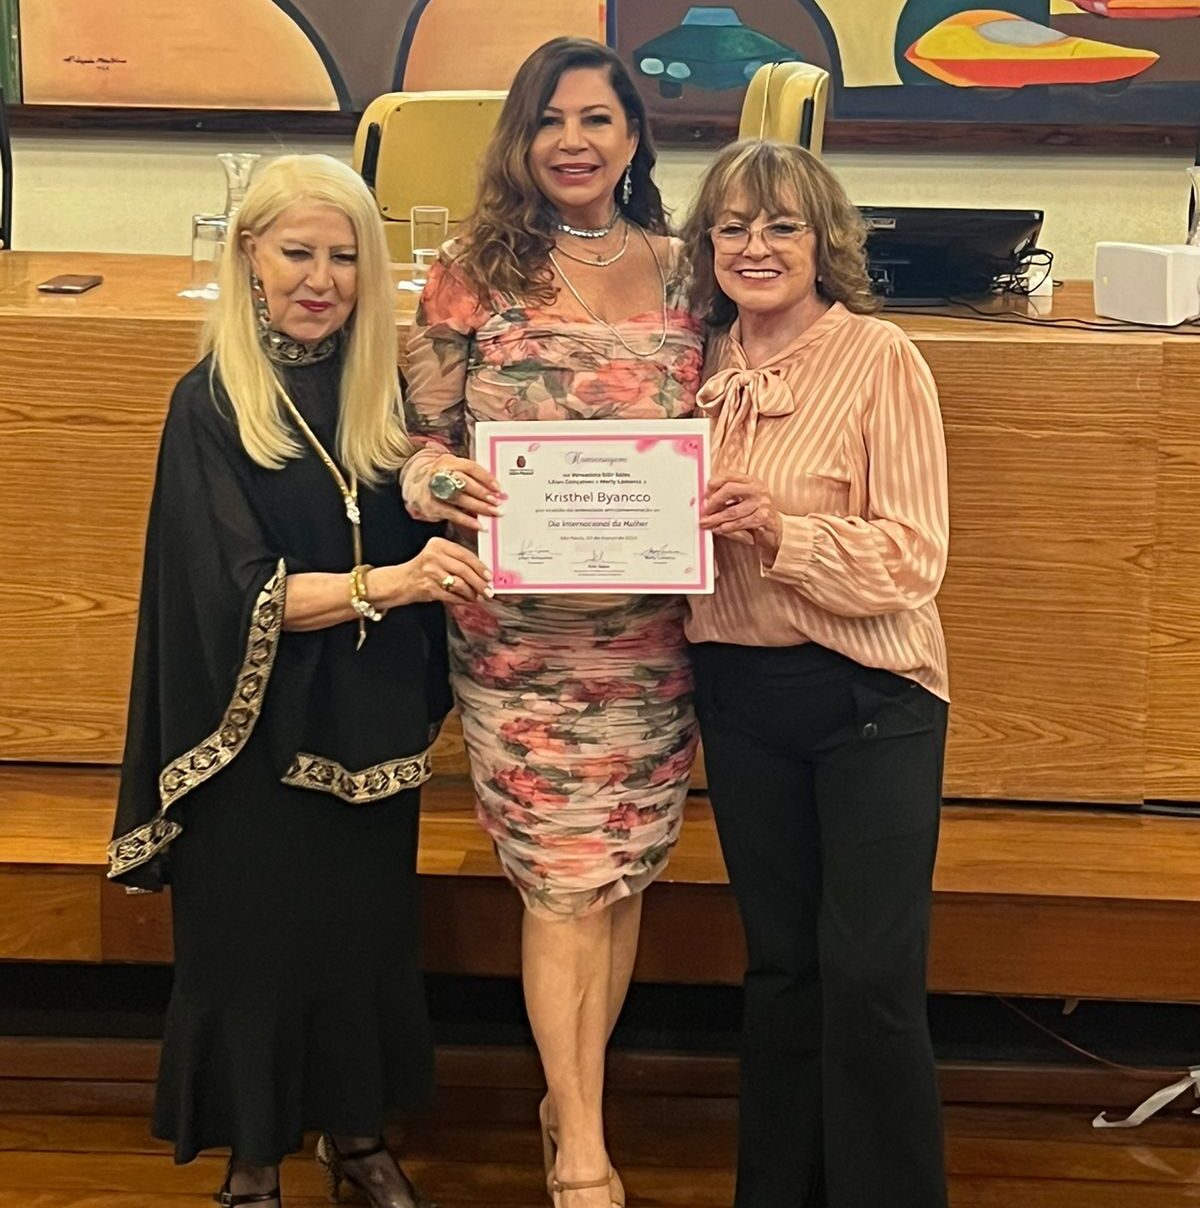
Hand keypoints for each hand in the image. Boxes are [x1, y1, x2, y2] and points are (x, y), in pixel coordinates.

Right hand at [378, 537, 492, 604]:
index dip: (480, 566)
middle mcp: (434, 556)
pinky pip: (451, 595)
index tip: (489, 575)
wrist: (400, 581)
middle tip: (488, 590)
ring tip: (478, 597)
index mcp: (438, 544)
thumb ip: (457, 560)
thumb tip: (482, 572)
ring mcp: (430, 572)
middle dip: (479, 582)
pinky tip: (465, 600)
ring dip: (471, 593)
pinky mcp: (428, 587)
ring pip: (459, 584)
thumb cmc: (423, 569)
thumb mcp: (438, 556)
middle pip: (464, 570)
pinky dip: (461, 599)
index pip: (465, 554)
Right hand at [420, 454, 501, 530]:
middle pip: (464, 483)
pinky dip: (467, 521)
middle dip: (483, 493)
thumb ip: (471, 476)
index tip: (498, 487)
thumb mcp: (454, 468)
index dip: (485, 477)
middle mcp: (438, 474)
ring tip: (493, 512)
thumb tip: (494, 489)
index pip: (469, 467)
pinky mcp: (431, 506)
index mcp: (447, 462)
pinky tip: (479, 525)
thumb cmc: (441, 478)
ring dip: (479, 507)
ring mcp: (433, 491)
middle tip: (497, 501)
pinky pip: (452, 514)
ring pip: (459, 499)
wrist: (415, 485)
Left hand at [700, 474, 782, 559]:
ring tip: (706, 523)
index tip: (704, 495)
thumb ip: (727, 498)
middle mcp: (757, 488)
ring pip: (733, 510)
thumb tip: (705, 501)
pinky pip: (740, 523)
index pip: (728, 475)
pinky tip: (719, 529)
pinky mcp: (764, 517)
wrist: (775, 530)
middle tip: (704, 511)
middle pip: (729, 489)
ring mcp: (762, 502)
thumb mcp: (742, 501)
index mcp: (750, 480)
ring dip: (716, 518)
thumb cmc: (756, 514)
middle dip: (713, 502)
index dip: (713, 483)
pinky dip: (727, 527)